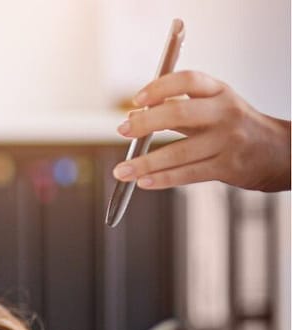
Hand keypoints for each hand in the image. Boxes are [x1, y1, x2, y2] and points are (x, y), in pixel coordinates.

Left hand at [113, 70, 290, 191]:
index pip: (188, 80)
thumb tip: (134, 116)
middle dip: (145, 123)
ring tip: (121, 170)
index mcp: (219, 92)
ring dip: (145, 162)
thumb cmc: (235, 127)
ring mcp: (228, 141)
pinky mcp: (228, 167)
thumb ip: (177, 110)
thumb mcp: (214, 108)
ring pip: (179, 151)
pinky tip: (143, 181)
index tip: (137, 100)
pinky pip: (188, 173)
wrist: (279, 152)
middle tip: (122, 131)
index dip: (159, 87)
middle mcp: (225, 113)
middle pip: (179, 113)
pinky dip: (162, 179)